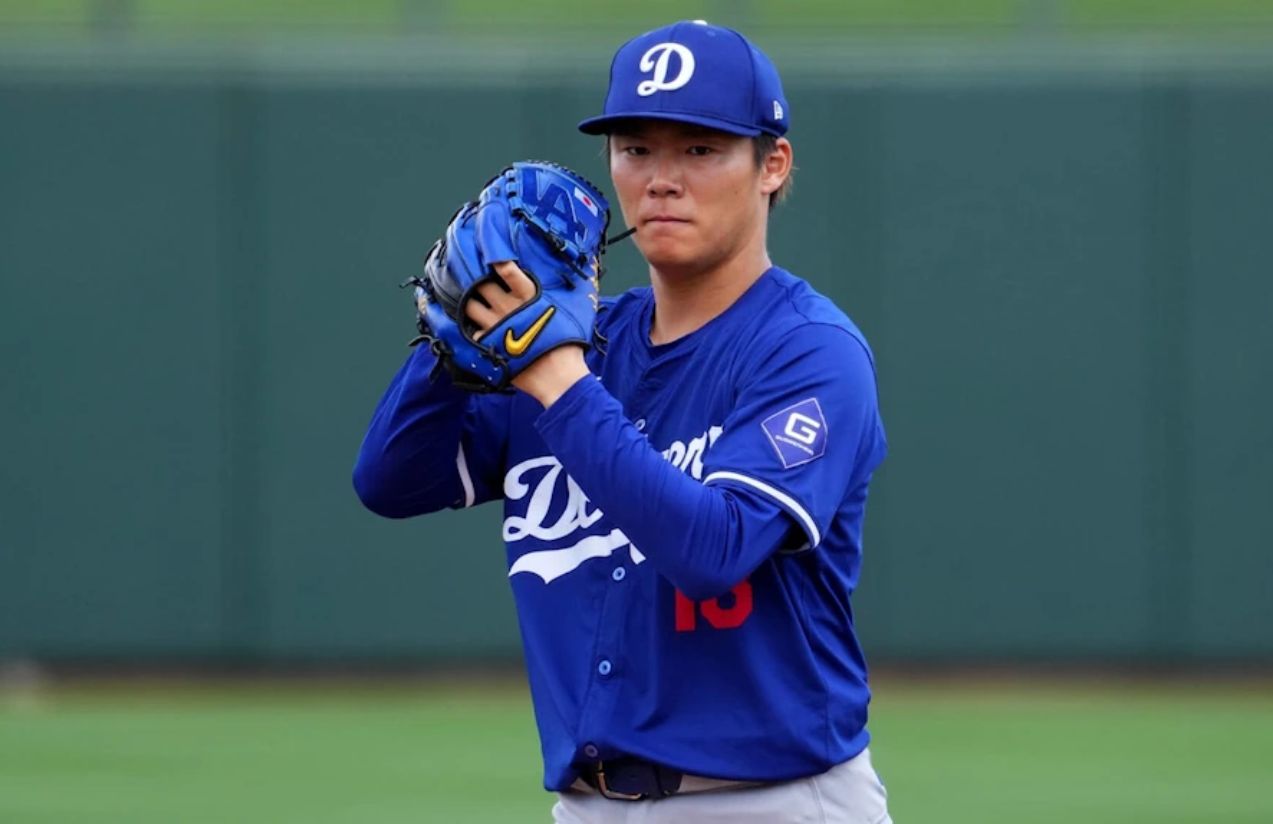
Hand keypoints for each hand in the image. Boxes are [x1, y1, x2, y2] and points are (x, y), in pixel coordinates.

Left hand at [471, 261, 590, 407]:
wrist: (557, 376)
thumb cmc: (568, 344)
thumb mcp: (571, 312)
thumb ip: (562, 295)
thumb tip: (581, 278)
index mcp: (528, 295)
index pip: (507, 270)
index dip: (496, 260)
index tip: (491, 256)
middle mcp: (507, 306)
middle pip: (480, 284)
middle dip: (476, 280)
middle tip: (477, 280)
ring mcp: (495, 325)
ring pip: (469, 306)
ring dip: (469, 303)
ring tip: (473, 303)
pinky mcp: (488, 343)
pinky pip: (471, 332)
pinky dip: (472, 330)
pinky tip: (477, 330)